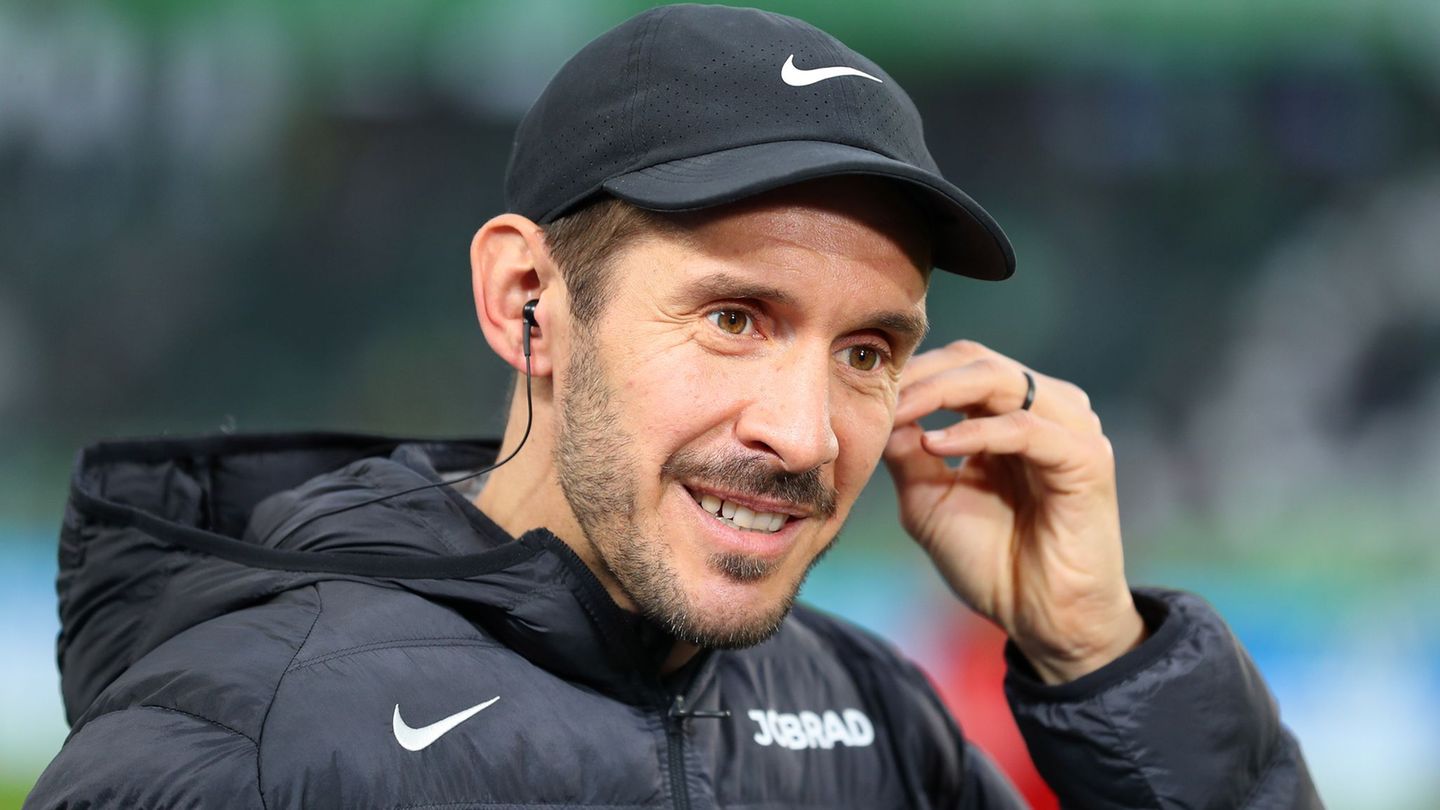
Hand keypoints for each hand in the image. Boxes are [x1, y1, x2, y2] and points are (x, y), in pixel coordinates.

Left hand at [884, 340, 1144, 683]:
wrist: (1041, 619)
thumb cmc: (992, 562)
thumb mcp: (929, 501)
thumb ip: (906, 455)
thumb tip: (876, 413)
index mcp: (1011, 415)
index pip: (959, 365)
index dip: (911, 373)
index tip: (863, 391)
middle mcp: (1046, 412)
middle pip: (977, 361)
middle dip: (920, 375)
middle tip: (877, 396)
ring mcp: (1071, 430)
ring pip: (1002, 380)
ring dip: (941, 391)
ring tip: (897, 412)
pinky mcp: (1086, 460)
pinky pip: (1027, 429)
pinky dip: (977, 431)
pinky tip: (935, 445)